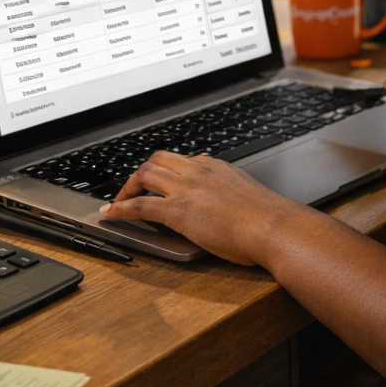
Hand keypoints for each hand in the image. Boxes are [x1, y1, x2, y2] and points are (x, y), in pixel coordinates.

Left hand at [99, 151, 303, 266]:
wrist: (274, 227)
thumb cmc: (269, 218)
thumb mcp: (248, 194)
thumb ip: (231, 189)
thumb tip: (227, 194)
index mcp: (214, 167)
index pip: (182, 160)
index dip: (165, 169)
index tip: (159, 179)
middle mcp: (196, 172)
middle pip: (157, 160)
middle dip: (141, 173)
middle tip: (133, 188)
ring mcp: (185, 189)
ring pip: (144, 175)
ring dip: (127, 187)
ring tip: (118, 201)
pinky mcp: (177, 211)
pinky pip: (139, 205)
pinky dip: (121, 209)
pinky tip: (111, 215)